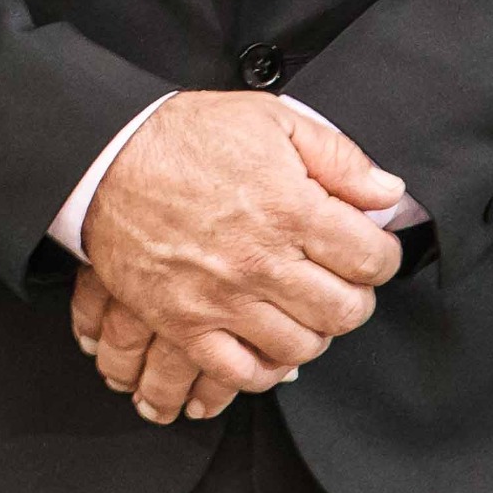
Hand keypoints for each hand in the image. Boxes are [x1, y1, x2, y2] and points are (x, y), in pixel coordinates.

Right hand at [76, 94, 403, 406]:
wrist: (104, 158)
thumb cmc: (185, 136)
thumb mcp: (271, 119)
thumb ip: (339, 156)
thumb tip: (387, 193)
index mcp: (290, 208)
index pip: (371, 258)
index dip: (383, 256)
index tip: (372, 251)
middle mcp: (261, 260)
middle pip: (344, 311)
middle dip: (355, 299)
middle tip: (343, 284)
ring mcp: (221, 299)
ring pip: (300, 347)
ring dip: (314, 333)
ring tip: (305, 312)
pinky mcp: (184, 323)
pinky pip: (238, 373)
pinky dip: (263, 371)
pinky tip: (268, 349)